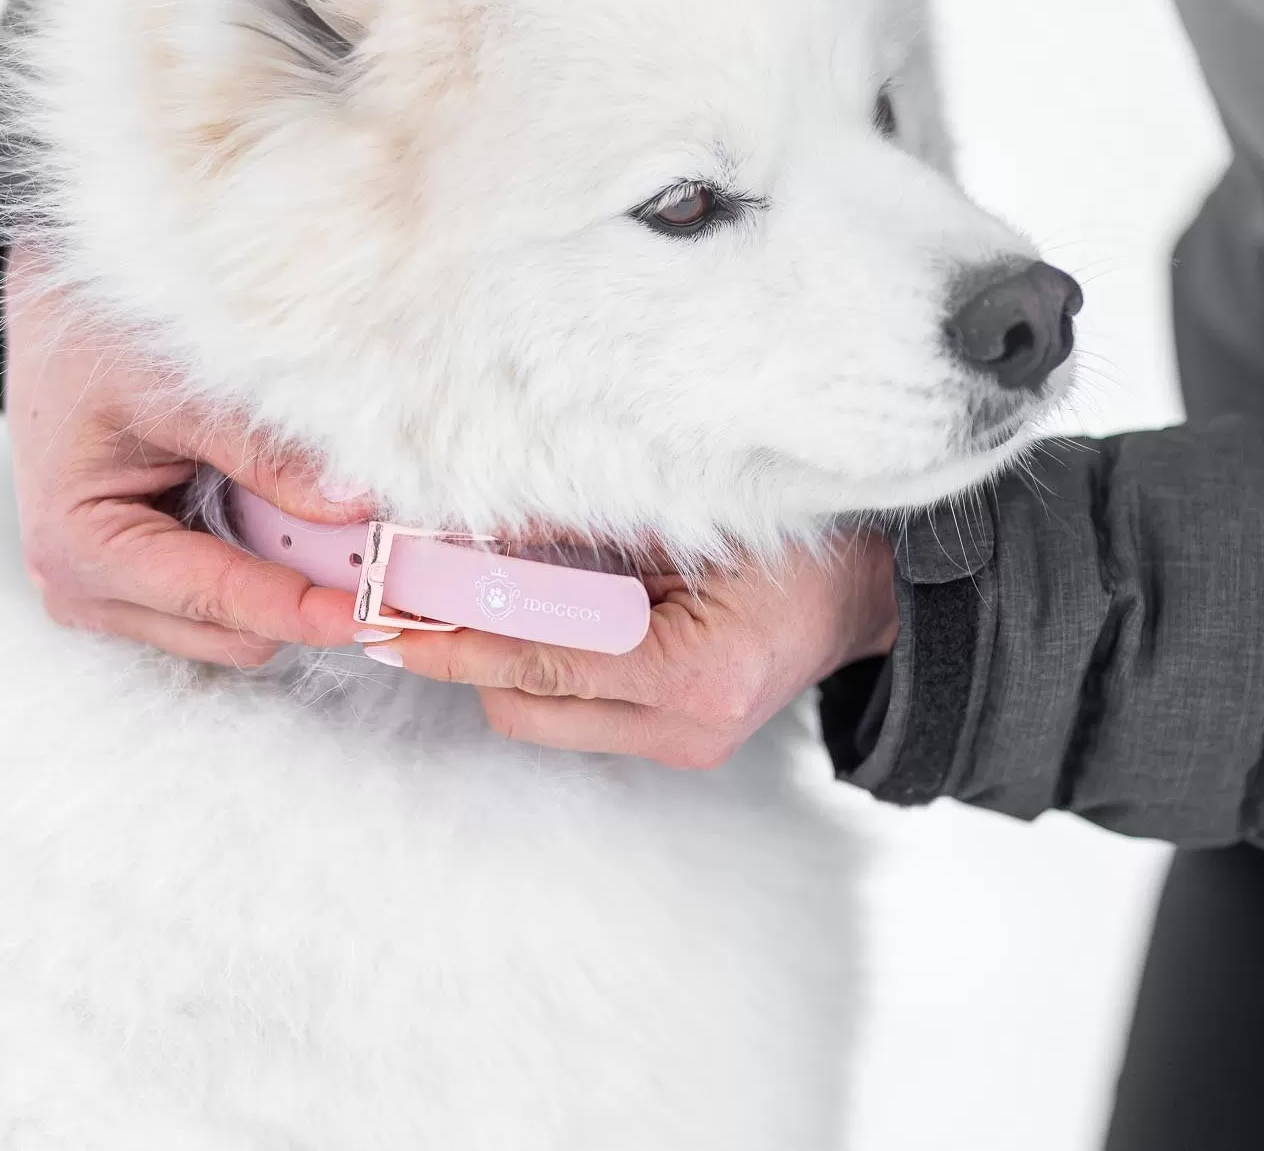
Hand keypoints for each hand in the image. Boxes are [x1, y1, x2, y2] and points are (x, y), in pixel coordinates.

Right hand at [5, 257, 370, 665]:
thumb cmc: (97, 332)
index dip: (304, 611)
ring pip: (229, 628)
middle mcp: (83, 587)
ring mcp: (106, 591)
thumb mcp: (184, 386)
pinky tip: (285, 515)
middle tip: (380, 557)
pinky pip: (220, 600)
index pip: (217, 601)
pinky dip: (265, 568)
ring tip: (323, 518)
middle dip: (302, 601)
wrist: (58, 305)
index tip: (377, 613)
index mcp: (79, 546)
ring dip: (284, 584)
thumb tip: (354, 506)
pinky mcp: (133, 579)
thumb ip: (267, 455)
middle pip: (228, 635)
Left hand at [366, 536, 898, 768]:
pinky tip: (548, 615)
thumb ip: (577, 526)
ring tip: (483, 595)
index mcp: (697, 673)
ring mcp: (684, 747)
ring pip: (542, 718)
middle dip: (467, 654)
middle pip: (523, 708)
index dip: (456, 640)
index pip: (541, 662)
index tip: (391, 622)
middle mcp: (688, 728)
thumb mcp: (687, 516)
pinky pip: (578, 712)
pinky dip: (549, 666)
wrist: (872, 593)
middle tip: (420, 592)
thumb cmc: (797, 540)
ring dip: (506, 660)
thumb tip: (469, 522)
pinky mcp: (678, 745)